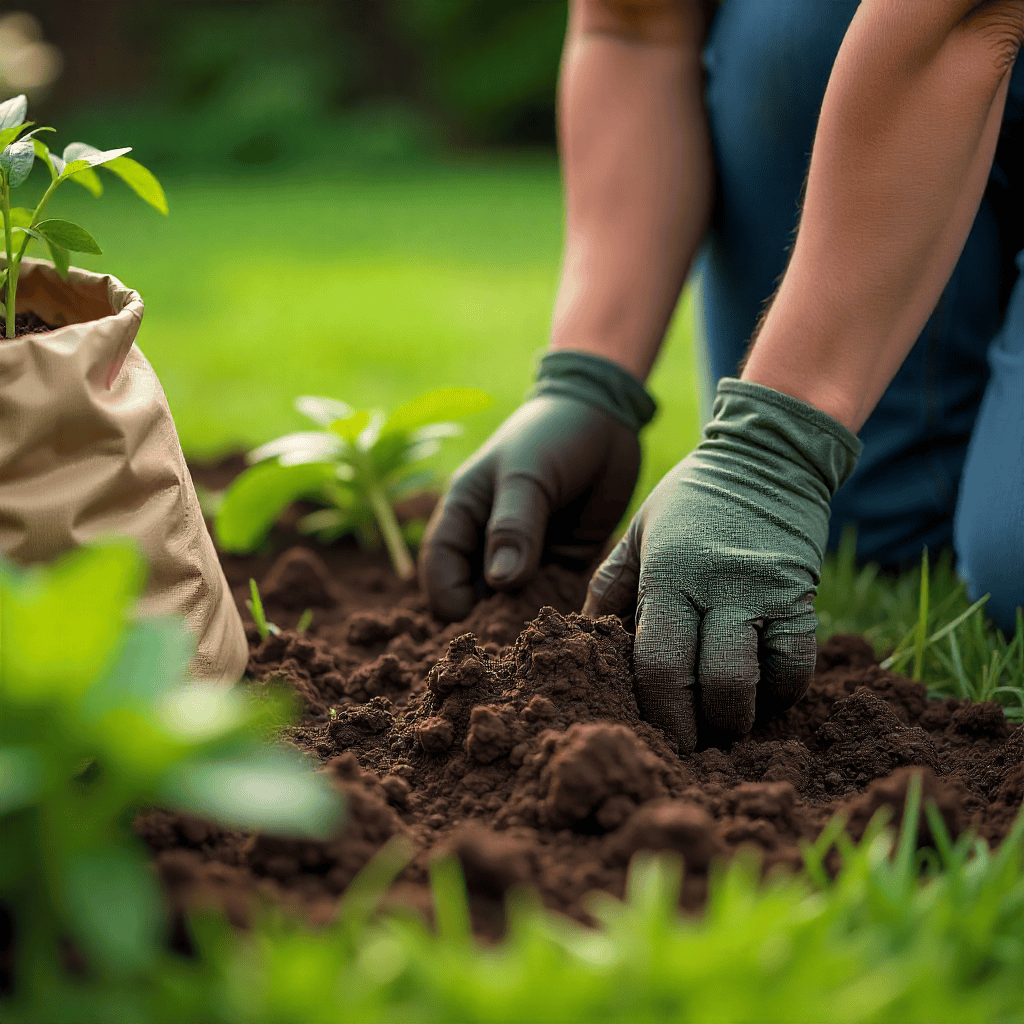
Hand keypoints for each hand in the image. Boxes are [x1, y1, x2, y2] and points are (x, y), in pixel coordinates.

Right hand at [419, 394, 640, 621]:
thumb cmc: (552, 435)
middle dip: (486, 620)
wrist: (604, 416)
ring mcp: (525, 554)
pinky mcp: (561, 562)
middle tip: (509, 642)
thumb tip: (500, 583)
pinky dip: (556, 613)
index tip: (470, 618)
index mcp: (464, 514)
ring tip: (541, 640)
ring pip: (513, 603)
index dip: (447, 596)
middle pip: (473, 594)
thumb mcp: (528, 476)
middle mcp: (488, 540)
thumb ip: (513, 527)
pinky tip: (571, 626)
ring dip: (524, 622)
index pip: (439, 568)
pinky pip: (552, 598)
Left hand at [583, 379, 860, 753]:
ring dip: (739, 716)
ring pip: (758, 682)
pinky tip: (761, 690)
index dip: (657, 711)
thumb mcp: (638, 533)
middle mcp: (718, 586)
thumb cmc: (690, 502)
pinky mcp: (803, 596)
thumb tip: (586, 642)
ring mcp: (767, 592)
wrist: (765, 457)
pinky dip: (780, 691)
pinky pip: (797, 664)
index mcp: (668, 574)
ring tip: (722, 720)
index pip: (658, 663)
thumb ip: (610, 587)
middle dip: (699, 728)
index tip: (652, 733)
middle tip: (689, 739)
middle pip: (712, 685)